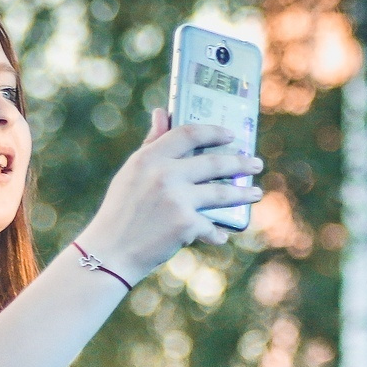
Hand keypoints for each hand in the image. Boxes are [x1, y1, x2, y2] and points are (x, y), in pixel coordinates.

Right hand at [75, 109, 262, 283]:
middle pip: (214, 162)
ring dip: (243, 194)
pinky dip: (216, 233)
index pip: (188, 133)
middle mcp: (164, 174)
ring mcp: (177, 199)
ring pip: (222, 192)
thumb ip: (151, 144)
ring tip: (256, 193)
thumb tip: (162, 112)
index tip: (231, 135)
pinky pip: (211, 226)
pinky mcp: (185, 224)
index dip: (213, 132)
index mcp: (149, 158)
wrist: (110, 254)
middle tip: (255, 164)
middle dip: (240, 163)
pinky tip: (220, 236)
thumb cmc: (121, 212)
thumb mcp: (131, 174)